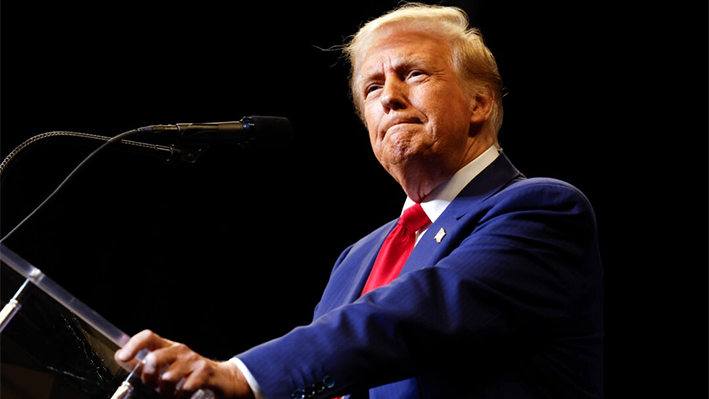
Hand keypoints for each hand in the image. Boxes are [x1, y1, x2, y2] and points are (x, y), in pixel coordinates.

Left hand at [115, 330, 254, 398]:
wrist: (222, 378)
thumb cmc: (190, 373)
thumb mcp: (167, 367)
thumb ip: (146, 365)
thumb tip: (122, 358)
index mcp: (169, 346)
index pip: (148, 337)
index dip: (133, 345)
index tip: (121, 357)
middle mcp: (180, 350)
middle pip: (154, 358)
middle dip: (149, 377)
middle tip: (155, 386)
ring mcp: (193, 361)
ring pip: (167, 378)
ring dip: (166, 392)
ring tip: (172, 394)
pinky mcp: (204, 373)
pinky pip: (184, 389)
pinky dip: (180, 397)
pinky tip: (183, 396)